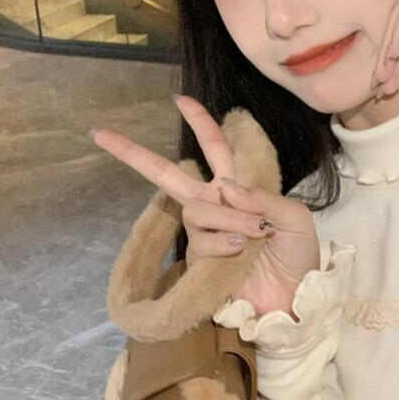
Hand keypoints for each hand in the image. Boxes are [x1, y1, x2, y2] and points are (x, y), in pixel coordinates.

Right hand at [89, 95, 319, 316]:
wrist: (294, 298)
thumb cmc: (297, 257)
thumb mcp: (295, 218)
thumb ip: (264, 197)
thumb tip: (224, 185)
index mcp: (240, 188)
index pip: (216, 149)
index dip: (201, 123)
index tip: (179, 101)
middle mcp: (216, 204)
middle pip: (168, 174)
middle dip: (135, 154)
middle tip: (101, 134)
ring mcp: (204, 232)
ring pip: (198, 210)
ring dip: (229, 218)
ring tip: (255, 233)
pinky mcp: (198, 259)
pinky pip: (202, 240)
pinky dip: (224, 242)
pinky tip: (241, 248)